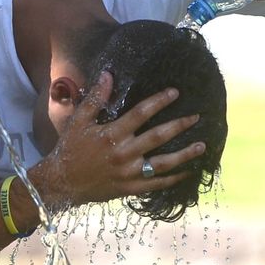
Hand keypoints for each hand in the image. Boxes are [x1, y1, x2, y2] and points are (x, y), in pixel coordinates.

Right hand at [31, 72, 204, 209]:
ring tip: (202, 145)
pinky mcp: (130, 189)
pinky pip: (156, 184)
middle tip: (197, 117)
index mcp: (111, 134)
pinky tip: (188, 172)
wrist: (62, 183)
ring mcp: (128, 173)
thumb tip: (108, 75)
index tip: (175, 92)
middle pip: (157, 137)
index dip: (159, 101)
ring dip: (184, 154)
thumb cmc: (70, 148)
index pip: (140, 114)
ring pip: (163, 163)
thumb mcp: (78, 121)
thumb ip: (95, 99)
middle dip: (179, 125)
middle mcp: (123, 154)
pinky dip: (174, 179)